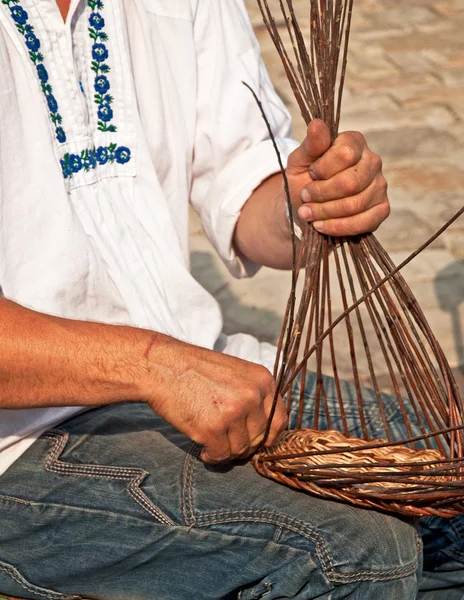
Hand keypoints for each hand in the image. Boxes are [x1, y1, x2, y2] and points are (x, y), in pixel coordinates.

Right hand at [145, 337, 287, 463]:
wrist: (163, 366)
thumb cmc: (196, 370)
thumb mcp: (236, 373)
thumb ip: (254, 395)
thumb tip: (264, 430)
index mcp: (262, 380)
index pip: (279, 420)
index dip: (268, 435)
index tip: (256, 441)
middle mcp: (252, 396)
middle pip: (259, 438)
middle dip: (244, 445)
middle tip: (226, 441)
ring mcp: (233, 413)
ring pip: (240, 450)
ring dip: (226, 451)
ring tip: (212, 441)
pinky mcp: (212, 429)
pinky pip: (220, 456)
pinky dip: (212, 457)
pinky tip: (203, 448)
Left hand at [285, 120, 389, 235]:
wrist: (306, 207)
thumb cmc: (304, 180)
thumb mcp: (299, 161)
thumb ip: (310, 145)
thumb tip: (317, 124)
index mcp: (355, 142)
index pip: (345, 153)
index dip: (323, 168)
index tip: (310, 174)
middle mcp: (373, 161)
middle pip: (351, 182)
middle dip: (322, 194)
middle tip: (305, 197)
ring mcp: (380, 186)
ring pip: (355, 204)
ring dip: (325, 212)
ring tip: (307, 213)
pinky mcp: (381, 210)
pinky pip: (364, 222)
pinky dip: (338, 227)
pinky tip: (321, 226)